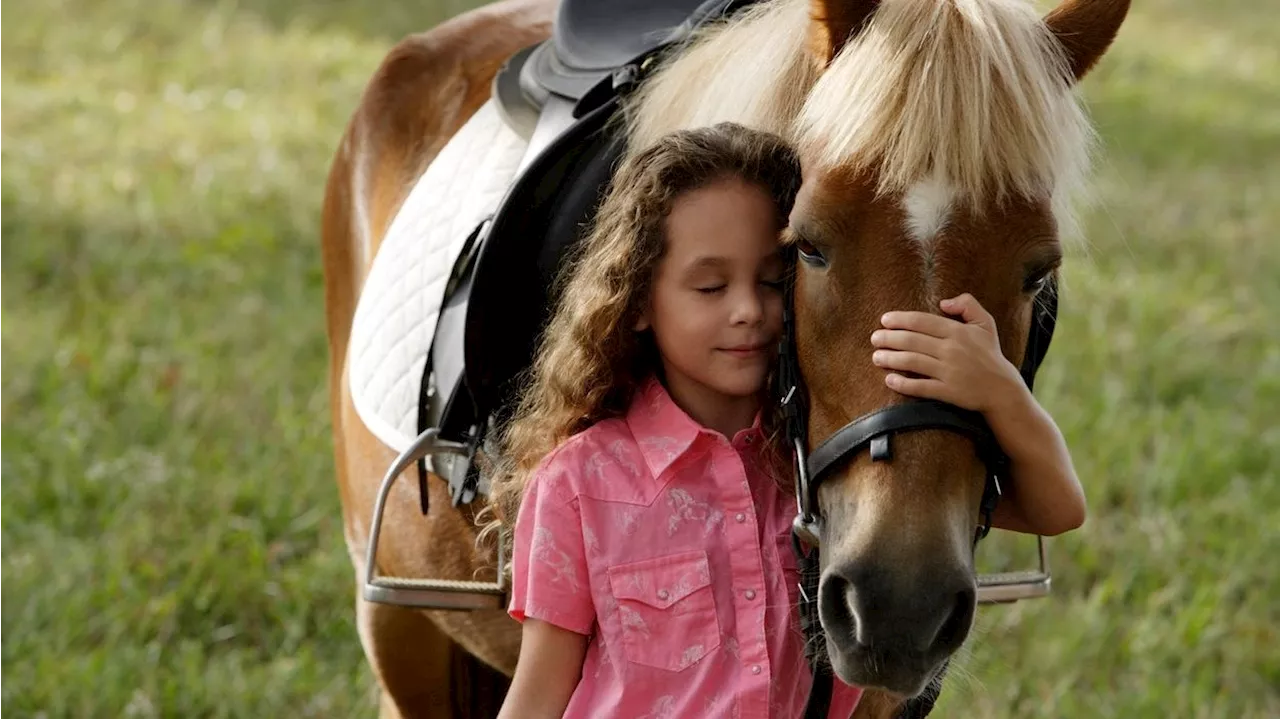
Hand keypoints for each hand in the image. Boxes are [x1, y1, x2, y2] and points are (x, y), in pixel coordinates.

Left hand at [870, 293, 1025, 414]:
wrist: (1002, 389)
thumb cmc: (990, 354)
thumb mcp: (985, 323)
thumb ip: (967, 305)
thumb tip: (943, 302)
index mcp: (957, 332)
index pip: (922, 321)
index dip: (900, 319)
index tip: (884, 320)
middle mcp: (951, 350)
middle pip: (912, 341)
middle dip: (889, 338)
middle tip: (874, 338)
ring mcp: (949, 372)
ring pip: (913, 362)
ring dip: (890, 359)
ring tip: (876, 357)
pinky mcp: (948, 392)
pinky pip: (921, 387)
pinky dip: (903, 384)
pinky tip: (890, 380)